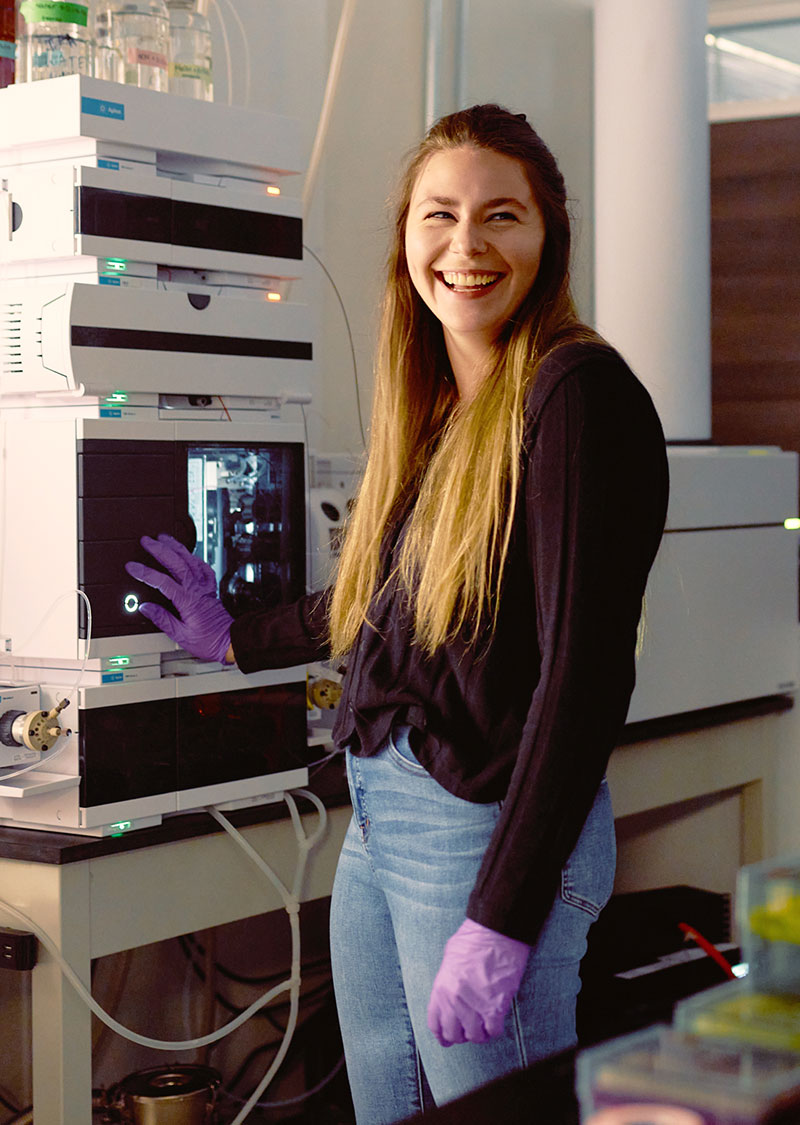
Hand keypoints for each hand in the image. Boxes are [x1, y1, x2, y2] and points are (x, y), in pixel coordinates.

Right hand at [125, 534, 232, 663]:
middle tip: (146, 541)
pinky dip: (193, 556)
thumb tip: (145, 608)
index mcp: (188, 601)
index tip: (133, 567)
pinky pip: (203, 566)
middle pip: (177, 563)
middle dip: (160, 549)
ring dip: (176, 547)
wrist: (229, 641)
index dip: (146, 572)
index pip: (163, 581)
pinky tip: (187, 552)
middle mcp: (197, 589)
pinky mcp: (211, 587)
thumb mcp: (181, 636)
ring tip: (163, 538)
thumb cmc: (208, 641)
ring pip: (190, 559)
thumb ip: (162, 619)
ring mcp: (205, 586)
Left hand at [427, 918, 529, 1046]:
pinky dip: (495, 1029)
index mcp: (441, 989)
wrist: (496, 932)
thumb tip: (450, 999)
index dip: (442, 1034)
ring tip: (484, 1023)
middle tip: (469, 1028)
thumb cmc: (473, 939)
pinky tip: (496, 1019)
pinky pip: (493, 1031)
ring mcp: (475, 1006)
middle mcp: (455, 1001)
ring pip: (475, 1036)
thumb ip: (447, 982)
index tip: (448, 1037)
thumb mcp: (449, 959)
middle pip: (454, 1035)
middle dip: (461, 1034)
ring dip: (480, 1033)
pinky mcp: (496, 1007)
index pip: (435, 1024)